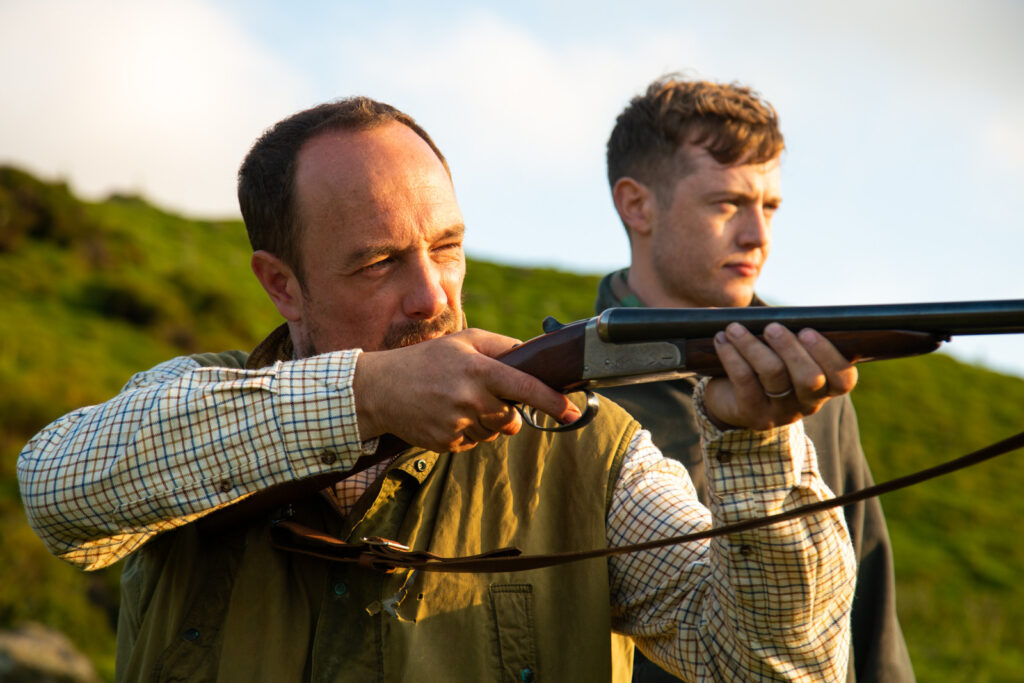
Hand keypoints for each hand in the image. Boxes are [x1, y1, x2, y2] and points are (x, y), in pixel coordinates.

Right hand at [354, 329, 580, 451]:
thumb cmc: (426, 360)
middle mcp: (469, 398)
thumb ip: (501, 346)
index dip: (552, 402)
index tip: (572, 413)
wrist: (380, 389)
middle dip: (506, 412)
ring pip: (492, 433)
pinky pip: (472, 443)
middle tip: (481, 395)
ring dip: (484, 422)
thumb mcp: (463, 341)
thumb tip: (533, 356)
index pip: (525, 388)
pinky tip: (445, 415)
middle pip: (511, 418)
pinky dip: (465, 431)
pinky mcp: (446, 443)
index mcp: (478, 369)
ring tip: (456, 402)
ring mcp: (457, 424)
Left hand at [704, 323, 857, 430]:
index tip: (807, 330)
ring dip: (751, 345)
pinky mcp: (753, 414)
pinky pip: (744, 380)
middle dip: (790, 347)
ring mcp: (781, 412)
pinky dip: (731, 355)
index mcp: (825, 386)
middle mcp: (808, 402)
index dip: (828, 354)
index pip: (843, 379)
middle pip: (809, 378)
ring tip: (734, 328)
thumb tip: (788, 311)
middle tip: (771, 328)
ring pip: (773, 374)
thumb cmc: (764, 366)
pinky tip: (722, 339)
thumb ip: (794, 337)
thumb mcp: (784, 353)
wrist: (730, 399)